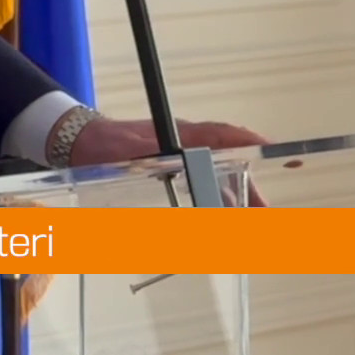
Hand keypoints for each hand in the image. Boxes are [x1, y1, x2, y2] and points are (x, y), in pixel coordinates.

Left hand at [65, 116, 271, 206]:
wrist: (78, 140)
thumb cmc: (103, 144)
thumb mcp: (127, 153)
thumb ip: (152, 160)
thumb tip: (180, 168)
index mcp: (180, 134)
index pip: (223, 136)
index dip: (251, 144)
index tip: (275, 153)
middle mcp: (185, 142)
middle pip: (226, 161)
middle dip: (249, 185)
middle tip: (267, 211)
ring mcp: (179, 155)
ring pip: (215, 175)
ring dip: (234, 196)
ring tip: (253, 221)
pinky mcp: (170, 168)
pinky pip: (200, 182)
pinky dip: (214, 198)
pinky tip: (221, 217)